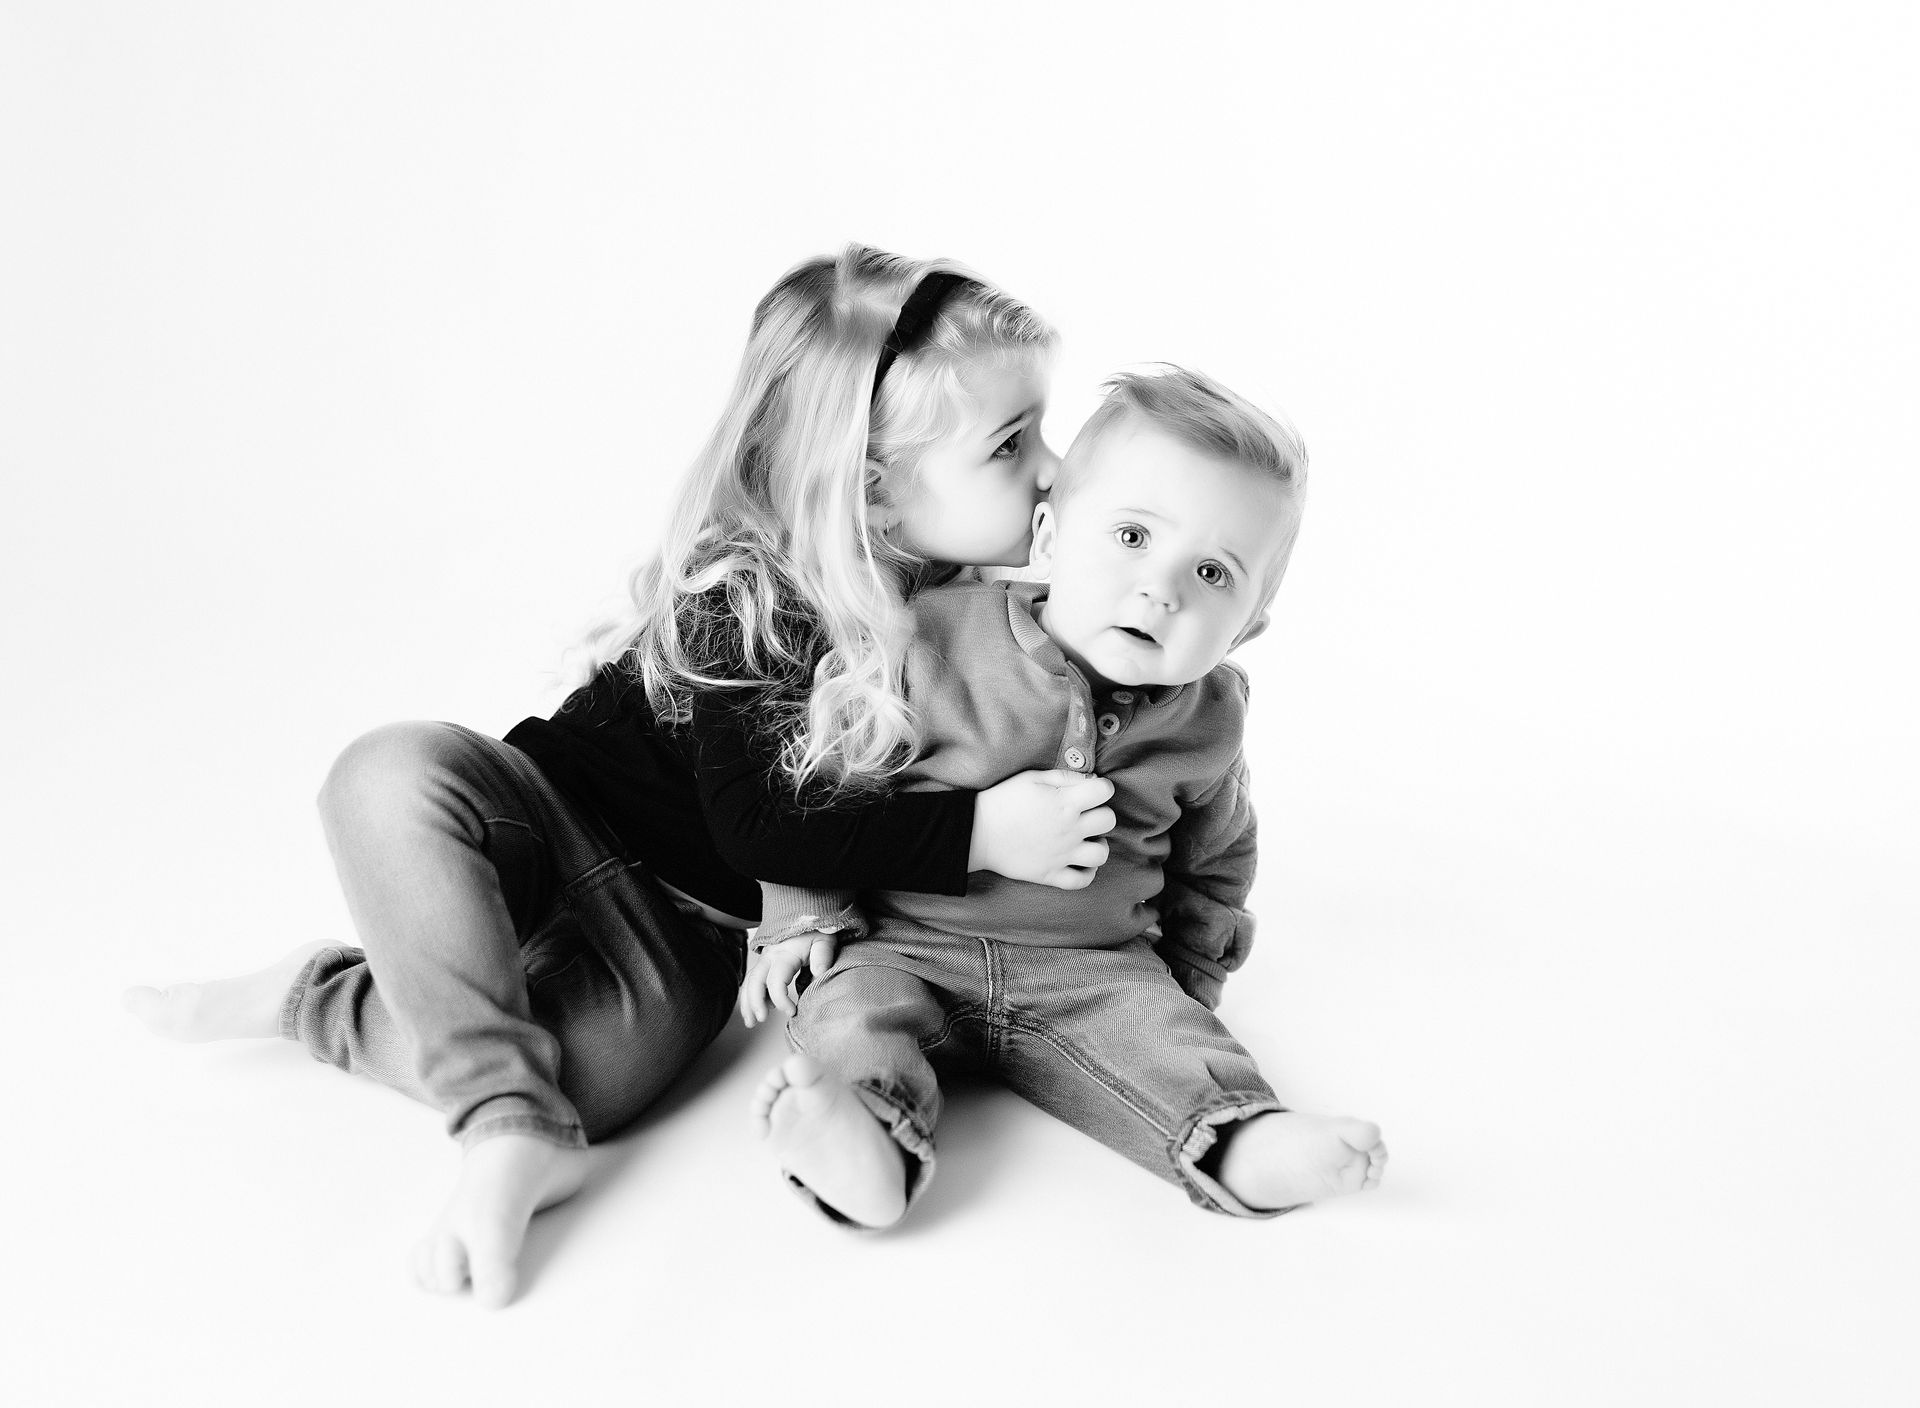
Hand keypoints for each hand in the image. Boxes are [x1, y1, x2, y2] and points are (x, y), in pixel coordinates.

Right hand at [738, 933, 838, 1027]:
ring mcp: (766, 959)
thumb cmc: (818, 929)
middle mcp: (770, 956)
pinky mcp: (767, 961)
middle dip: (755, 1003)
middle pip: (754, 982)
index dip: (781, 1000)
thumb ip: (822, 956)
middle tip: (761, 1020)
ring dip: (748, 1002)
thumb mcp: (825, 939)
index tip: (792, 1012)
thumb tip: (820, 973)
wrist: (808, 913)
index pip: (775, 981)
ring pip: (749, 982)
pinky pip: (753, 979)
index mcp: (784, 954)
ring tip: (751, 1022)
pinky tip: (757, 1009)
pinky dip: (750, 995)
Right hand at [968, 768, 1116, 889]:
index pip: (1104, 791)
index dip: (1101, 787)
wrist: (976, 831)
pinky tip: (1080, 863)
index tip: (1091, 790)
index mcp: (1065, 802)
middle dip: (1101, 814)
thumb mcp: (1032, 778)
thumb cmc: (1003, 800)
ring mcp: (1062, 854)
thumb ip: (1064, 777)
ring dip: (1099, 845)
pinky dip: (1087, 874)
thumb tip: (1089, 779)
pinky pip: (1081, 881)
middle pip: (1108, 821)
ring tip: (1087, 840)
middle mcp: (1069, 829)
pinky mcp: (1050, 874)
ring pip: (1101, 854)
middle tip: (1087, 815)